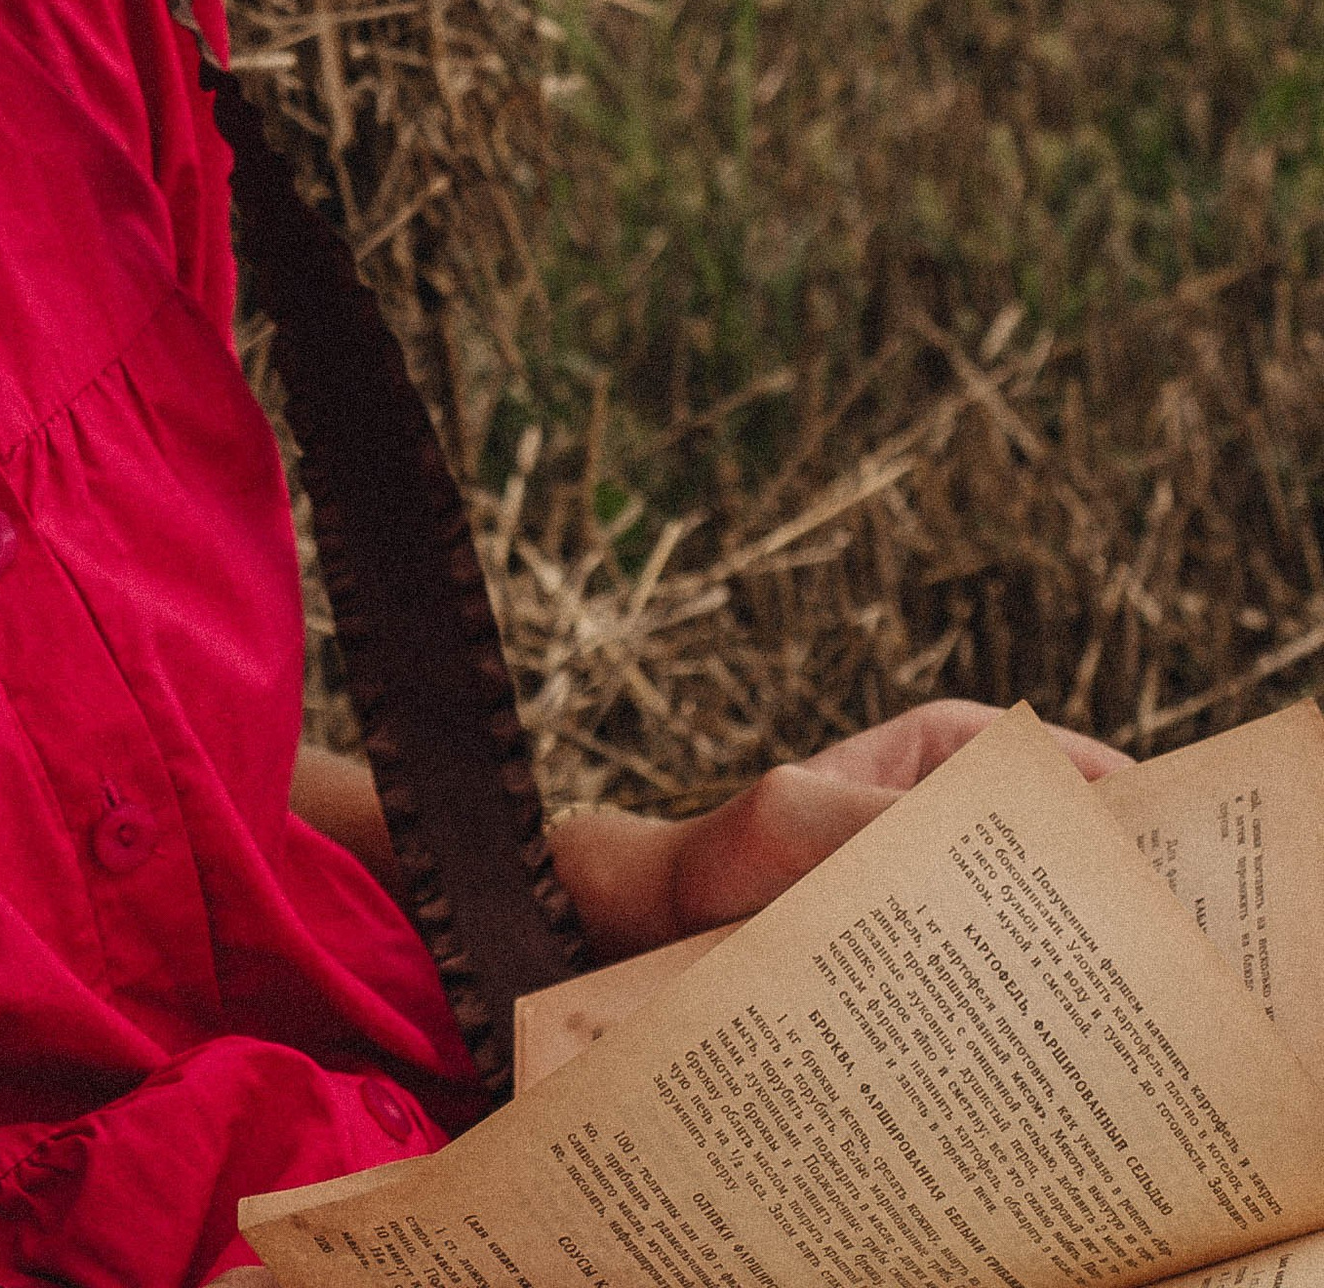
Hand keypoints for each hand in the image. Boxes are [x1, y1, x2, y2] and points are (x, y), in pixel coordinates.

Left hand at [551, 700, 1130, 958]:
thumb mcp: (789, 816)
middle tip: (1128, 950)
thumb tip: (978, 842)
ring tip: (1081, 1008)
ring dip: (1048, 958)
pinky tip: (1018, 1044)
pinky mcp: (920, 960)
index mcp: (939, 752)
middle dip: (1091, 897)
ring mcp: (937, 889)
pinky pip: (982, 972)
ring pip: (1023, 917)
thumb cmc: (719, 852)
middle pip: (1052, 851)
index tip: (1147, 857)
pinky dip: (1003, 1002)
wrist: (647, 931)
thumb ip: (872, 820)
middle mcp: (947, 815)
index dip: (1112, 811)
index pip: (1054, 767)